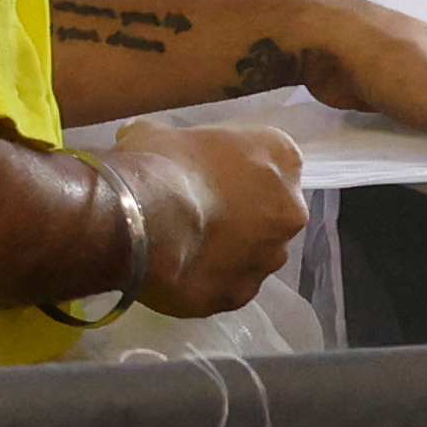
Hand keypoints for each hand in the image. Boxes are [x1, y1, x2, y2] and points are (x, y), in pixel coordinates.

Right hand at [91, 119, 305, 318]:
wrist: (143, 223)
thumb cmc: (159, 164)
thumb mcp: (153, 133)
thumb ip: (161, 136)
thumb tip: (137, 135)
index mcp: (280, 157)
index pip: (268, 157)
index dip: (233, 165)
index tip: (203, 170)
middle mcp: (290, 208)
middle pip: (268, 209)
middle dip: (238, 210)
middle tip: (194, 209)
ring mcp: (270, 257)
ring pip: (252, 251)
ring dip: (227, 248)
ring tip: (181, 245)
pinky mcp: (243, 293)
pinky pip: (227, 284)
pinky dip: (207, 279)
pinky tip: (175, 271)